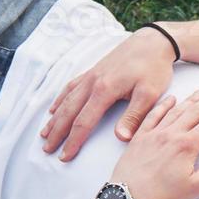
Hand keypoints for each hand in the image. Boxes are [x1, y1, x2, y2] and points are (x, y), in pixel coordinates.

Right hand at [41, 26, 178, 160]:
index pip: (84, 122)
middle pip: (69, 112)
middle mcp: (92, 83)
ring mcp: (90, 76)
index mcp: (104, 91)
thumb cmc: (153, 68)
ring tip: (44, 133)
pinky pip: (70, 87)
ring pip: (66, 100)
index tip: (65, 156)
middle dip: (57, 133)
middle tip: (47, 149)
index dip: (73, 141)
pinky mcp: (93, 71)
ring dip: (54, 118)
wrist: (152, 41)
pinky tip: (54, 108)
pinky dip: (60, 99)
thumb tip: (121, 138)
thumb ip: (134, 116)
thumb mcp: (150, 94)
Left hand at [109, 89, 198, 198]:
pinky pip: (153, 115)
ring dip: (190, 100)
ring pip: (176, 111)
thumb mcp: (197, 186)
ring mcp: (154, 134)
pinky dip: (163, 105)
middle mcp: (172, 134)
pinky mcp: (139, 138)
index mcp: (188, 146)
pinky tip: (170, 99)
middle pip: (195, 112)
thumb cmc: (163, 196)